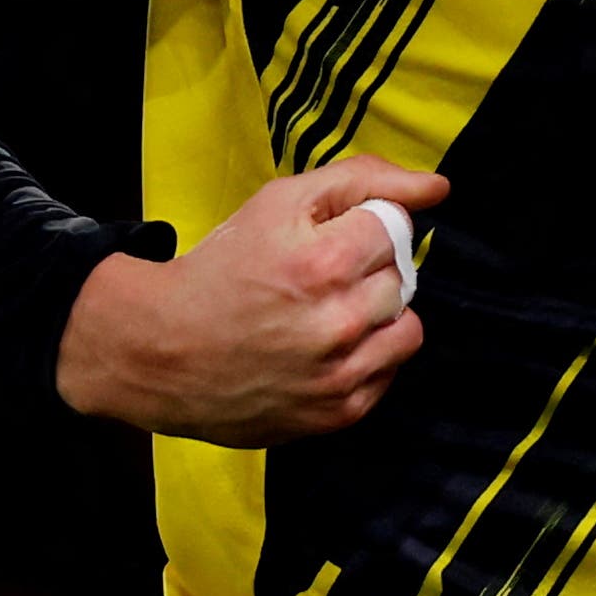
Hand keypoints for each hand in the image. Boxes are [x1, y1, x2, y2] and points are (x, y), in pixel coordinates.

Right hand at [56, 155, 445, 445]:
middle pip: (401, 277)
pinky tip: (325, 349)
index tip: (327, 240)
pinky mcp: (339, 413)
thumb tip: (436, 187)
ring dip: (378, 316)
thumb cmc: (221, 269)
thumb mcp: (279, 202)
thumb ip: (361, 181)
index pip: (394, 227)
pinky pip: (389, 372)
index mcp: (324, 264)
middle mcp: (338, 324)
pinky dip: (367, 357)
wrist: (159, 351)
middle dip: (368, 270)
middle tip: (318, 279)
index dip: (361, 227)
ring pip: (407, 327)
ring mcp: (340, 376)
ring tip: (328, 314)